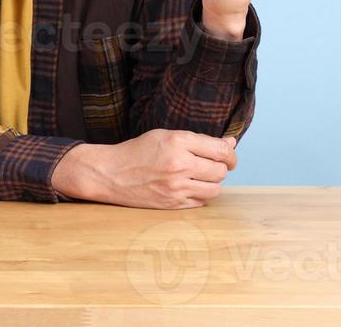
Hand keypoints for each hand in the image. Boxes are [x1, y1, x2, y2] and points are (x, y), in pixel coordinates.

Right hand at [50, 129, 237, 208]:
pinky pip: (201, 202)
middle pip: (220, 170)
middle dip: (221, 167)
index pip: (220, 150)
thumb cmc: (137, 151)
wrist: (110, 173)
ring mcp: (176, 187)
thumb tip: (230, 143)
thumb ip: (198, 140)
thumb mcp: (165, 136)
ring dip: (212, 182)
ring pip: (215, 189)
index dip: (230, 153)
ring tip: (200, 176)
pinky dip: (200, 194)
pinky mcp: (173, 204)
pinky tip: (188, 187)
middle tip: (211, 164)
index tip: (229, 155)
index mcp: (177, 142)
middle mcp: (179, 165)